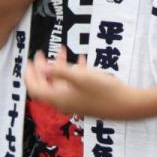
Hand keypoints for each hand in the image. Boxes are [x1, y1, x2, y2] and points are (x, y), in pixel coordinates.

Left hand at [24, 50, 140, 119]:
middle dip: (42, 69)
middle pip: (46, 86)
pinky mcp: (85, 100)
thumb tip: (41, 67)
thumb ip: (59, 71)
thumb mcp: (79, 77)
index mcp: (59, 98)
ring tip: (62, 51)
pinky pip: (73, 84)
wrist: (127, 105)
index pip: (35, 89)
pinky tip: (81, 59)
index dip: (30, 74)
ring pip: (60, 84)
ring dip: (58, 68)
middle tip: (41, 54)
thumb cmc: (102, 90)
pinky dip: (73, 72)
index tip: (30, 60)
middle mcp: (64, 102)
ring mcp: (75, 102)